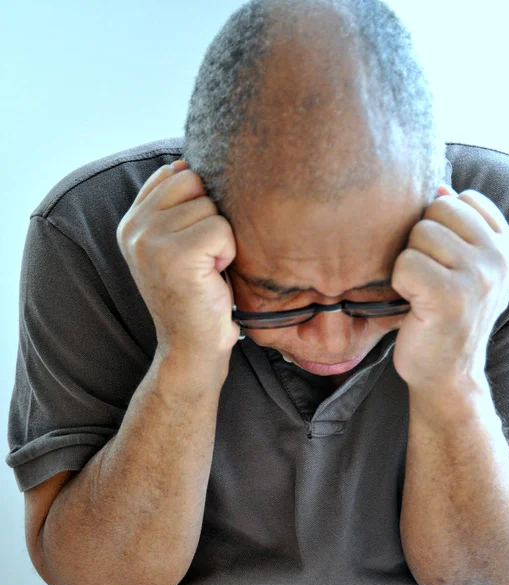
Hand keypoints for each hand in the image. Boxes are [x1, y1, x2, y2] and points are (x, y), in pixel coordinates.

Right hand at [117, 160, 240, 361]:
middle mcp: (134, 227)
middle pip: (194, 180)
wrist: (192, 347)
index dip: (198, 199)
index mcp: (131, 222)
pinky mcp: (175, 255)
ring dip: (221, 237)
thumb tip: (193, 162)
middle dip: (210, 215)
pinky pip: (221, 228)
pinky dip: (228, 252)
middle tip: (204, 254)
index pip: (174, 172)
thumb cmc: (195, 294)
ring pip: (210, 205)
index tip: (198, 236)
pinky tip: (214, 275)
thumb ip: (175, 206)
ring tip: (208, 267)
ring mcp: (149, 240)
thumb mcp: (174, 244)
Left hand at [390, 184, 508, 394]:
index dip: (440, 226)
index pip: (462, 200)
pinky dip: (400, 283)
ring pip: (419, 235)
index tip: (444, 262)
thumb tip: (440, 188)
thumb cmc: (447, 317)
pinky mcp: (450, 296)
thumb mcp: (466, 268)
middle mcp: (501, 258)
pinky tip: (414, 303)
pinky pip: (405, 263)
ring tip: (423, 292)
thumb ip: (459, 227)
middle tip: (430, 278)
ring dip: (410, 264)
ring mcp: (479, 276)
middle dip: (422, 242)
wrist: (447, 374)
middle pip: (437, 210)